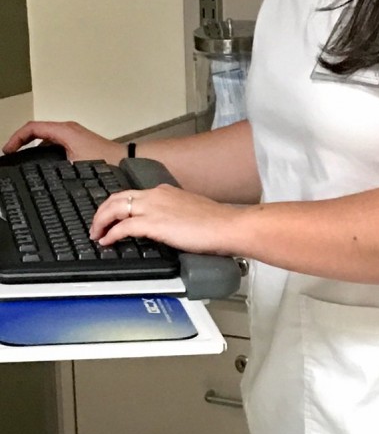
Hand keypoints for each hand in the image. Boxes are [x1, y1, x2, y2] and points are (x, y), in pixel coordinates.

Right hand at [2, 120, 125, 164]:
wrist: (125, 162)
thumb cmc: (106, 160)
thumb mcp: (73, 164)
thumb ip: (54, 163)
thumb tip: (38, 169)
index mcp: (65, 130)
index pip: (32, 128)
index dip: (16, 138)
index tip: (8, 149)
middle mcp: (68, 129)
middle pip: (37, 130)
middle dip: (22, 141)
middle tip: (11, 153)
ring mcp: (74, 135)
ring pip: (46, 137)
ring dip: (33, 145)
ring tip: (23, 159)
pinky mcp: (78, 142)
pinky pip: (54, 142)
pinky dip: (44, 149)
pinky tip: (43, 163)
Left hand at [90, 183, 242, 255]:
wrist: (227, 226)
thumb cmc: (216, 223)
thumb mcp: (190, 211)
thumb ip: (174, 214)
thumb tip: (167, 226)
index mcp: (165, 191)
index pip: (132, 194)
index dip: (116, 206)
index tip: (110, 217)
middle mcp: (156, 195)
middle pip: (117, 198)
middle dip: (101, 212)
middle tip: (95, 226)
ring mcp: (154, 207)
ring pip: (115, 208)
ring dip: (101, 222)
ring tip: (96, 235)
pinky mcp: (154, 223)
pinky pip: (123, 226)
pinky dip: (111, 234)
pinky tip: (107, 242)